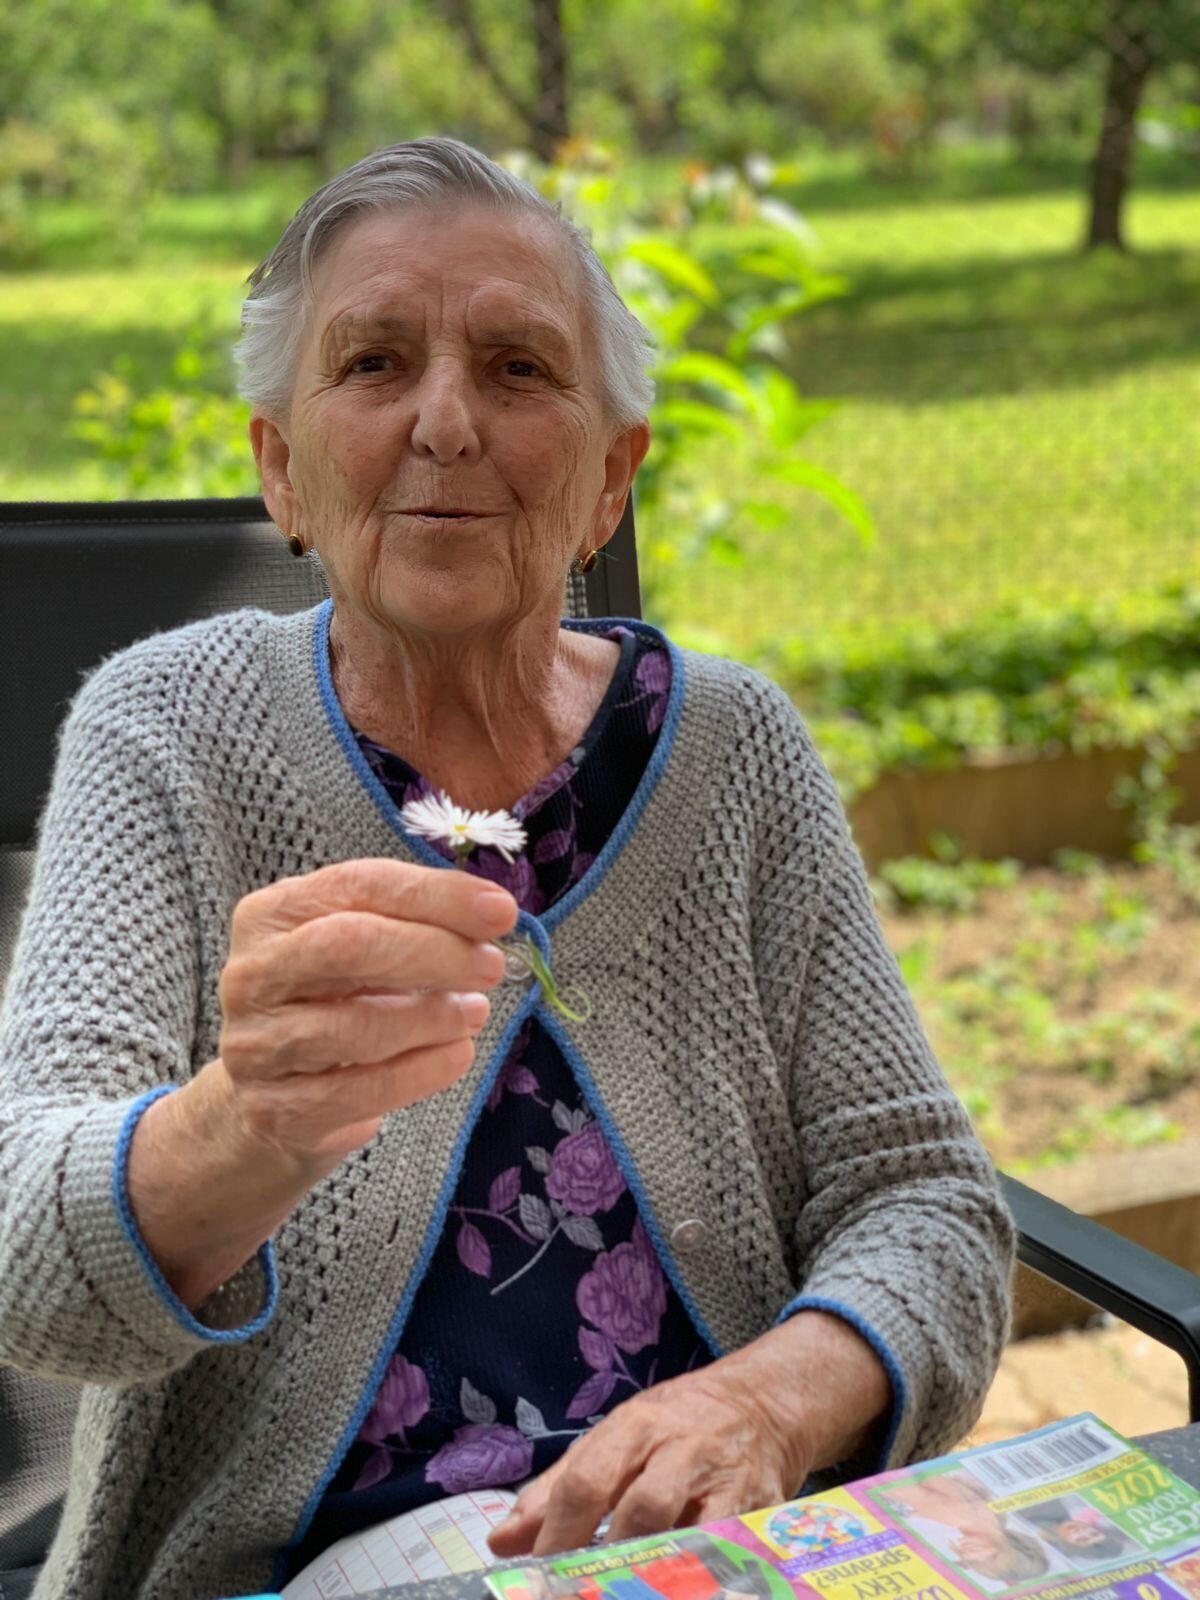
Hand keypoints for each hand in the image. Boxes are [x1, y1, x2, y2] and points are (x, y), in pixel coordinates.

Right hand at [216, 858, 517, 1168]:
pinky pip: (358, 1090)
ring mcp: (256, 1045)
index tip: (500, 911)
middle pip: (348, 946)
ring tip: (474, 1013)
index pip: (359, 886)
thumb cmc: (328, 1003)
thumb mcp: (355, 948)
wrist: (270, 1097)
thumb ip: (411, 922)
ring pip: (353, 1026)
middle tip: (491, 966)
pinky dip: (419, 1071)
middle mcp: (253, 973)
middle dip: (434, 951)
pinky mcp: (275, 1108)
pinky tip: (455, 1056)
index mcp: (272, 914)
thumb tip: (491, 914)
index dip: (436, 895)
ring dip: (431, 1018)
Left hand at [487, 1312, 889, 1559]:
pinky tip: (675, 1589)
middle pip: (640, 1509)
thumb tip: (501, 1542)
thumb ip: (558, 1490)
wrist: (761, 1405)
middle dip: (606, 1562)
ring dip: (652, 1576)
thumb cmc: (673, 1427)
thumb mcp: (614, 1440)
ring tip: (621, 1595)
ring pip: (689, 1535)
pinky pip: (728, 1552)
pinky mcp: (758, 1511)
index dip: (557, 1534)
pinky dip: (700, 1580)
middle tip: (575, 1595)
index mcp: (635, 1427)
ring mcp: (724, 1481)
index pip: (588, 1479)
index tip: (533, 1578)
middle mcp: (680, 1449)